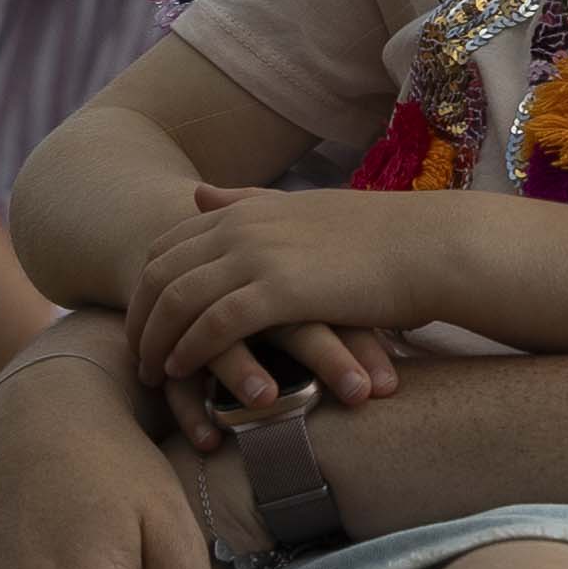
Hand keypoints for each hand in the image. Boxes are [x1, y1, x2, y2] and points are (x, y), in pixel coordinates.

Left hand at [133, 183, 440, 415]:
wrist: (430, 247)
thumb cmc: (380, 238)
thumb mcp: (301, 210)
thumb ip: (245, 202)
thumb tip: (197, 195)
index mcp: (246, 208)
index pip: (168, 243)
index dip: (146, 285)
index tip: (143, 319)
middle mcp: (242, 225)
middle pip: (162, 272)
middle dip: (140, 316)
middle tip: (137, 355)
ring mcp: (258, 255)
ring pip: (179, 300)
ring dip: (157, 340)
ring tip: (152, 373)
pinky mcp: (279, 290)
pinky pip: (213, 324)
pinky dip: (191, 349)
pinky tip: (184, 372)